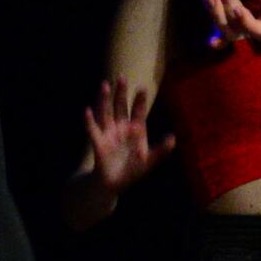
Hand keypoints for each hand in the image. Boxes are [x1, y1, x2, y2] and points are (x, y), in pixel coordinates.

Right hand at [81, 78, 173, 195]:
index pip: (138, 112)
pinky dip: (90, 120)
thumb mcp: (150, 161)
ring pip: (106, 113)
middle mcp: (122, 128)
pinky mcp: (98, 143)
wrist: (115, 183)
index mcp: (136, 130)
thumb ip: (161, 150)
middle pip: (121, 107)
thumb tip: (173, 138)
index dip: (139, 101)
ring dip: (105, 100)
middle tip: (121, 77)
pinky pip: (93, 130)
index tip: (142, 88)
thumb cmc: (134, 170)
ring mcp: (109, 133)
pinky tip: (87, 110)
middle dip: (121, 93)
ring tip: (104, 85)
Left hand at [183, 0, 260, 42]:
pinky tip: (211, 42)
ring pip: (230, 31)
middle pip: (248, 32)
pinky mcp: (218, 11)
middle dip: (231, 17)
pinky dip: (217, 38)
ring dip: (218, 12)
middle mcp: (254, 9)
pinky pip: (220, 31)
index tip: (238, 9)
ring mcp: (235, 12)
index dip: (252, 24)